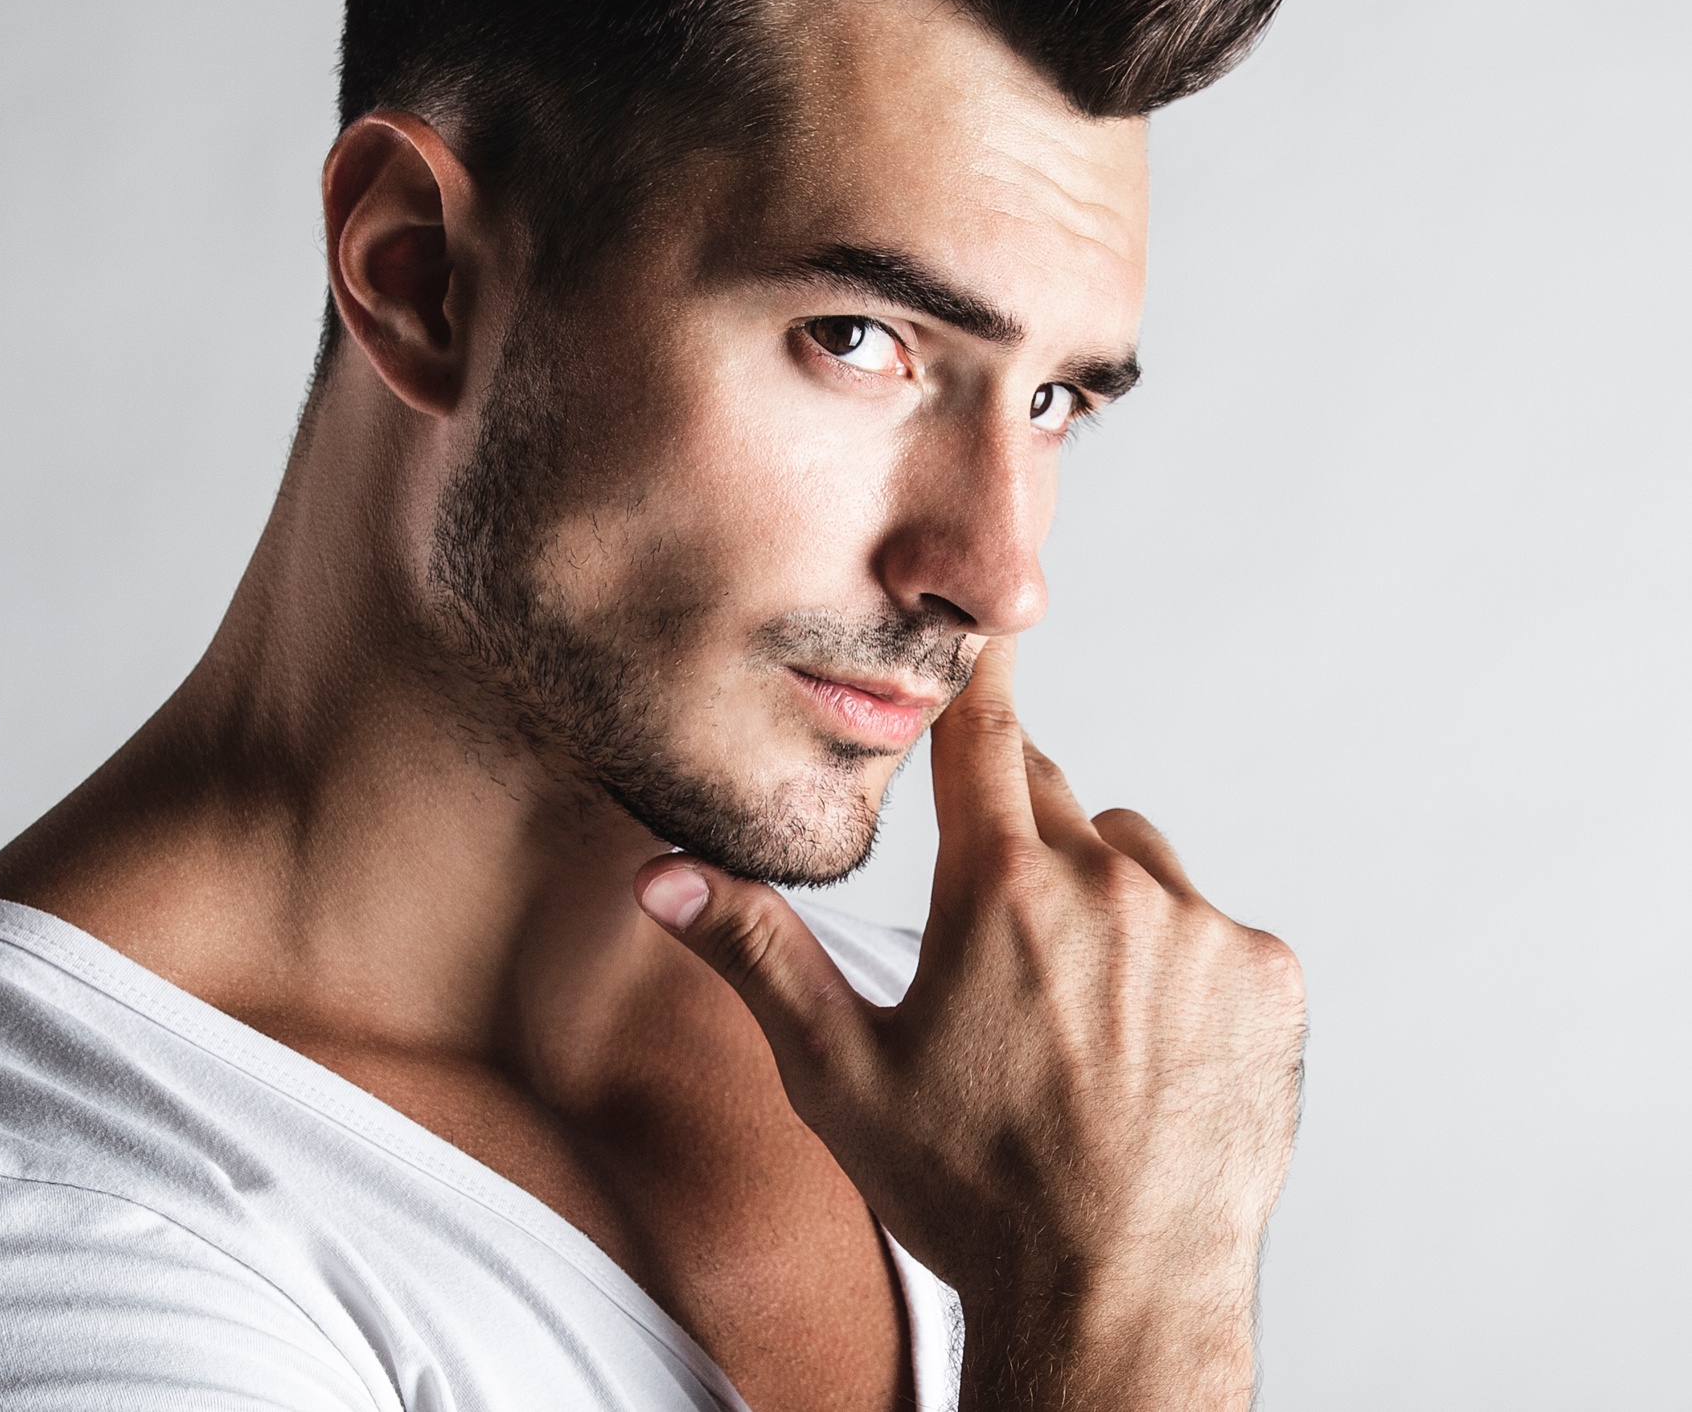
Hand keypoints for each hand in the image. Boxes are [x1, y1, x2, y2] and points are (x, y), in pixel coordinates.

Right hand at [634, 637, 1305, 1407]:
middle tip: (994, 939)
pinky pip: (1208, 923)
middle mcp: (1107, 884)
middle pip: (1050, 800)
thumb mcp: (837, 1071)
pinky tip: (1148, 1044)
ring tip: (1071, 1004)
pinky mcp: (1265, 975)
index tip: (993, 625)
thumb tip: (661, 878)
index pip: (984, 735)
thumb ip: (755, 952)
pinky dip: (1177, 958)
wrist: (1115, 1299)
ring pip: (1133, 857)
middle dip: (1015, 837)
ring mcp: (1198, 928)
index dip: (980, 679)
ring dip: (1100, 895)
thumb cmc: (968, 1190)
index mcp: (998, 889)